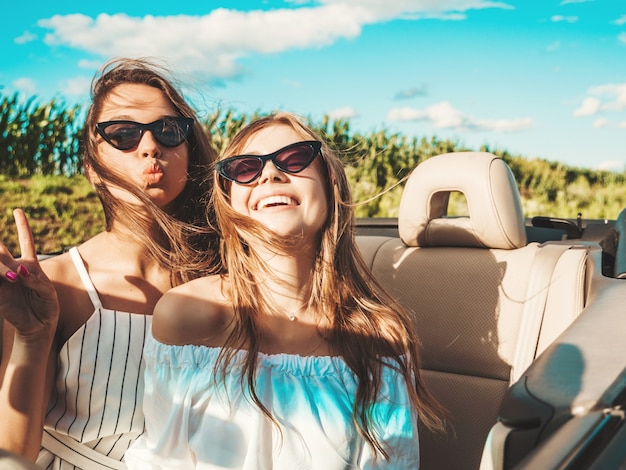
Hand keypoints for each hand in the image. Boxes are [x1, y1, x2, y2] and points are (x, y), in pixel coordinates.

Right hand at [0, 209, 58, 337]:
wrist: (39, 327)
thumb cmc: (46, 307)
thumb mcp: (48, 293)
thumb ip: (36, 281)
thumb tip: (20, 272)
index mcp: (30, 265)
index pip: (26, 241)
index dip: (22, 226)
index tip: (18, 210)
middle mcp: (15, 269)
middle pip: (3, 252)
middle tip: (11, 268)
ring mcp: (4, 281)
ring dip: (1, 266)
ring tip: (13, 277)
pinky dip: (0, 276)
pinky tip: (9, 278)